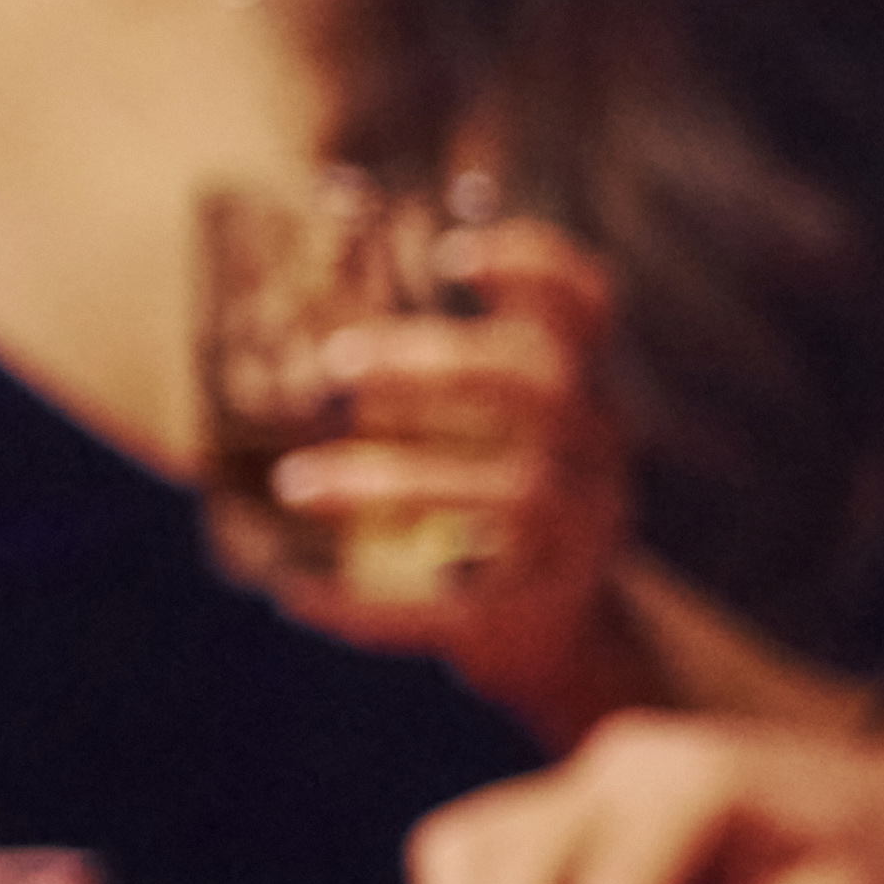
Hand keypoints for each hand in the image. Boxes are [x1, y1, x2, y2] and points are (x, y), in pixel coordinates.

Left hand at [252, 209, 628, 713]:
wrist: (560, 633)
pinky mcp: (549, 600)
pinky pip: (471, 595)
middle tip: (336, 363)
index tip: (449, 250)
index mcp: (578, 388)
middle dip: (439, 362)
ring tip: (296, 482)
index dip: (535, 266)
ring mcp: (584, 525)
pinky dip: (381, 598)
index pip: (587, 306)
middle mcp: (596, 446)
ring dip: (398, 480)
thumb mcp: (492, 436)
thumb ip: (434, 388)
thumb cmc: (491, 508)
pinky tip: (302, 590)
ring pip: (517, 490)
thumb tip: (287, 346)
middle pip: (543, 383)